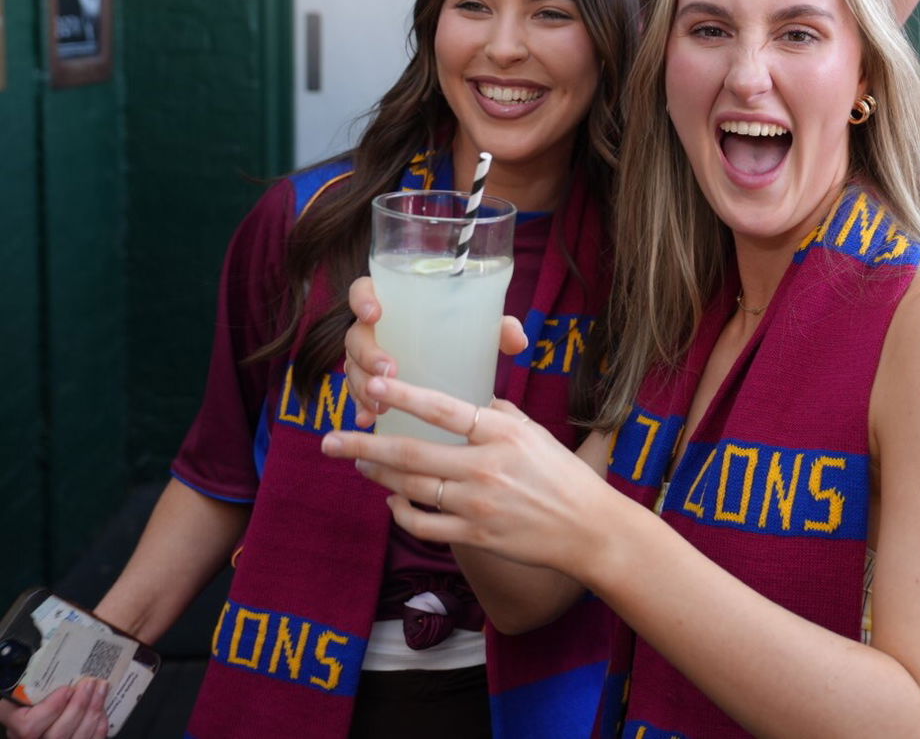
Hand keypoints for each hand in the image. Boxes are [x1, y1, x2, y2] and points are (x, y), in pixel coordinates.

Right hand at [0, 680, 109, 738]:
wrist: (42, 720)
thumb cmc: (31, 701)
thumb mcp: (21, 694)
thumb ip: (29, 683)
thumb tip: (43, 654)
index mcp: (19, 727)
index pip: (29, 727)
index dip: (50, 709)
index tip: (66, 688)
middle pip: (59, 733)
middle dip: (79, 705)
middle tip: (90, 683)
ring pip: (78, 738)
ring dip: (94, 711)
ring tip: (101, 688)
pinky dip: (100, 725)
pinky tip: (102, 709)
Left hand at [321, 377, 604, 574]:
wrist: (588, 529)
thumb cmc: (564, 478)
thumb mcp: (536, 435)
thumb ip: (501, 417)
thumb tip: (474, 404)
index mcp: (501, 434)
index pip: (442, 409)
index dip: (403, 396)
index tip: (371, 384)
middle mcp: (484, 467)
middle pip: (410, 454)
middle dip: (364, 445)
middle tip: (330, 439)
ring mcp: (476, 504)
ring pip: (410, 488)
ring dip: (378, 475)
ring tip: (357, 463)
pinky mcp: (474, 535)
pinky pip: (423, 525)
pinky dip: (401, 512)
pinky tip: (392, 500)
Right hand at [344, 277, 527, 426]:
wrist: (457, 365)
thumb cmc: (465, 335)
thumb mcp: (481, 328)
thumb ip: (500, 328)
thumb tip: (518, 340)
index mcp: (395, 303)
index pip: (363, 290)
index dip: (362, 298)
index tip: (375, 313)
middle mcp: (376, 329)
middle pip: (356, 336)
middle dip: (367, 355)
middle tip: (390, 370)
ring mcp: (367, 357)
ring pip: (353, 368)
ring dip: (363, 387)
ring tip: (380, 406)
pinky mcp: (371, 383)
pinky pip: (358, 395)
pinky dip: (363, 408)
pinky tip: (370, 421)